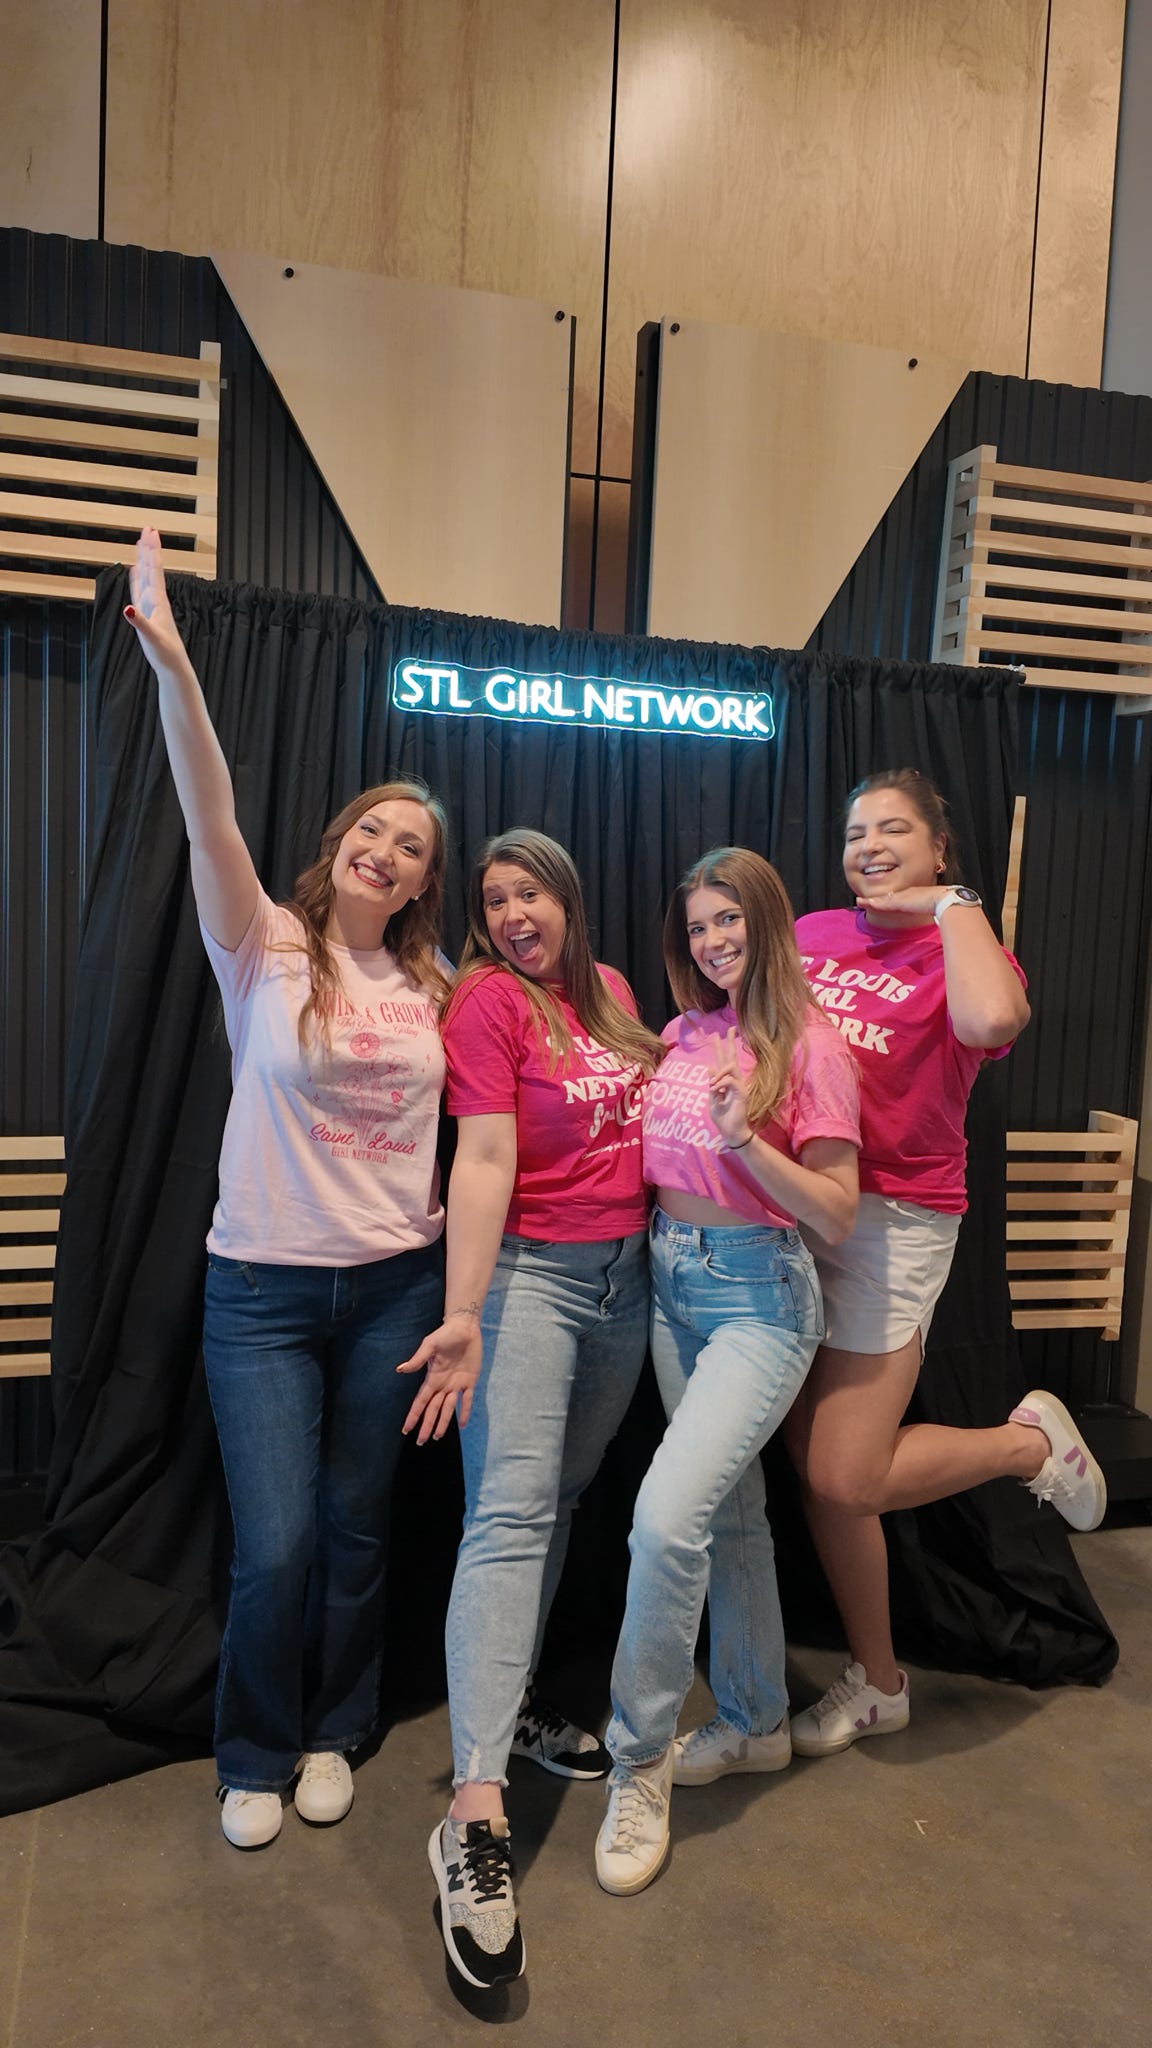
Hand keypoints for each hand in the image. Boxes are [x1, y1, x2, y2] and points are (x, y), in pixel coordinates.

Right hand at [125, 527, 191, 676]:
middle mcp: (156, 599)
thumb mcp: (150, 636)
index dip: (151, 550)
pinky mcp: (147, 612)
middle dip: (149, 548)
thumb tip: (128, 608)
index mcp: (157, 600)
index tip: (150, 531)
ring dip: (144, 559)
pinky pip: (140, 589)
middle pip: (151, 567)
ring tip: (142, 543)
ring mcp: (151, 605)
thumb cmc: (163, 651)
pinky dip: (137, 577)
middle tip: (148, 528)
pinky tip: (135, 570)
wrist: (172, 664)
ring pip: (146, 576)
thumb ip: (139, 622)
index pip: (154, 569)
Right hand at [397, 1317, 483, 1443]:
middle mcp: (442, 1385)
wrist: (464, 1328)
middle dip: (427, 1425)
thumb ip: (417, 1359)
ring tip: (437, 1437)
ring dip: (443, 1422)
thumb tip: (400, 1370)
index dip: (414, 1415)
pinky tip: (462, 1425)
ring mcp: (456, 1384)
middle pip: (433, 1410)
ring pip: (448, 1409)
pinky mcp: (470, 1381)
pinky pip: (467, 1400)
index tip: (406, 1429)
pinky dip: (465, 1412)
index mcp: (432, 1378)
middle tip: (421, 1441)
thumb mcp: (429, 1345)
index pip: (421, 1402)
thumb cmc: (445, 1334)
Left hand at [707, 1027, 754, 1147]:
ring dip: (719, 1073)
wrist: (731, 1131)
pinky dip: (721, 1084)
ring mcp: (740, 1086)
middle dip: (729, 1043)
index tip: (717, 1035)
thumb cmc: (723, 1118)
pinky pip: (730, 1081)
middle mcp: (735, 1081)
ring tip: (712, 1086)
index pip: (723, 1061)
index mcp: (726, 1082)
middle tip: (729, 1029)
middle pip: (731, 1058)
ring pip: (730, 1067)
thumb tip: (709, 1066)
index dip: (720, 1048)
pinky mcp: (742, 1092)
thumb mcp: (713, 1099)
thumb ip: (712, 1084)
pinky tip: (716, 1091)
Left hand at [856, 882, 949, 917]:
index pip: (898, 898)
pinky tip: (865, 903)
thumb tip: (942, 924)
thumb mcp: (937, 908)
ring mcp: (903, 897)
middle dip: (876, 899)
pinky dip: (874, 903)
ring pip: (883, 899)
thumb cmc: (946, 905)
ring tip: (859, 902)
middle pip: (887, 897)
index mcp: (915, 895)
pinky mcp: (900, 901)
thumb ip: (936, 915)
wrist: (946, 899)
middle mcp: (907, 894)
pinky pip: (883, 903)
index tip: (879, 902)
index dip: (888, 900)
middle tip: (862, 901)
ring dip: (871, 901)